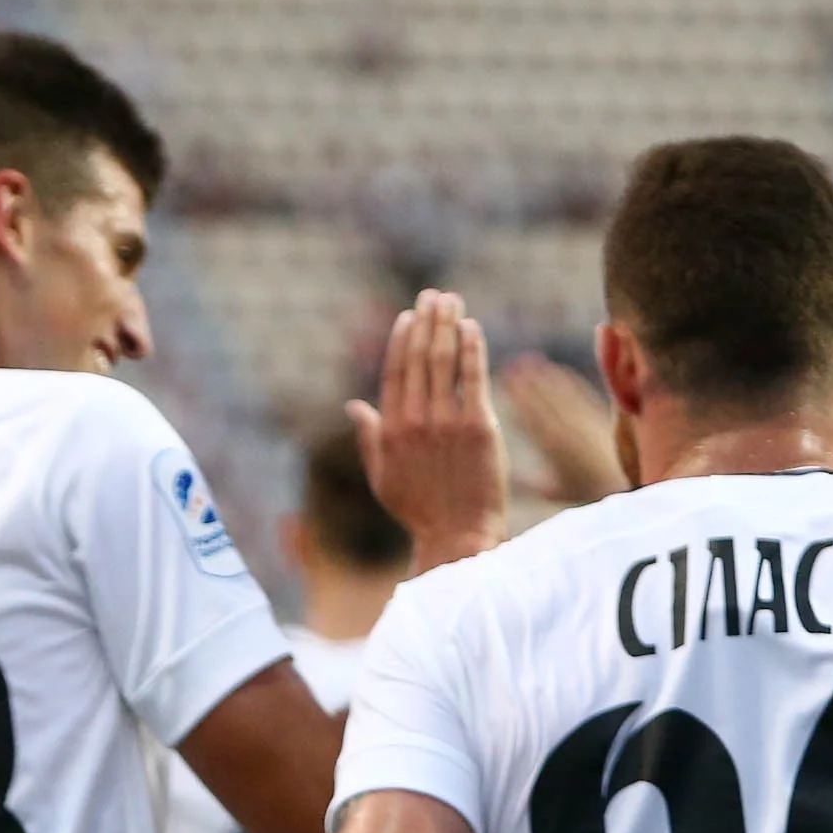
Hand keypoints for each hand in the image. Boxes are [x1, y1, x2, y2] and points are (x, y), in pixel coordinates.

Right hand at [351, 289, 505, 565]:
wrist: (458, 537)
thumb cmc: (420, 512)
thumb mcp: (383, 477)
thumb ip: (369, 437)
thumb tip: (354, 406)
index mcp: (391, 428)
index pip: (395, 370)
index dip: (402, 338)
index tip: (410, 315)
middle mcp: (415, 420)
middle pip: (420, 356)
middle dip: (426, 320)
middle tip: (434, 296)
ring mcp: (447, 422)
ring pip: (444, 360)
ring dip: (447, 324)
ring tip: (452, 301)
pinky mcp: (478, 427)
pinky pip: (473, 377)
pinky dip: (471, 348)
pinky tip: (471, 327)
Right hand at [499, 352, 628, 504]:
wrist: (620, 486)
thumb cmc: (584, 493)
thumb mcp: (553, 491)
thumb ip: (528, 482)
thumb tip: (504, 475)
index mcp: (553, 448)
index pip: (530, 415)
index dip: (517, 397)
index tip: (503, 381)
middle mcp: (569, 431)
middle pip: (544, 399)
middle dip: (527, 381)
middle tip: (511, 364)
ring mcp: (585, 421)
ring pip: (562, 392)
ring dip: (545, 375)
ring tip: (529, 360)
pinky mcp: (598, 416)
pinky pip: (581, 393)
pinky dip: (568, 380)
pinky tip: (558, 370)